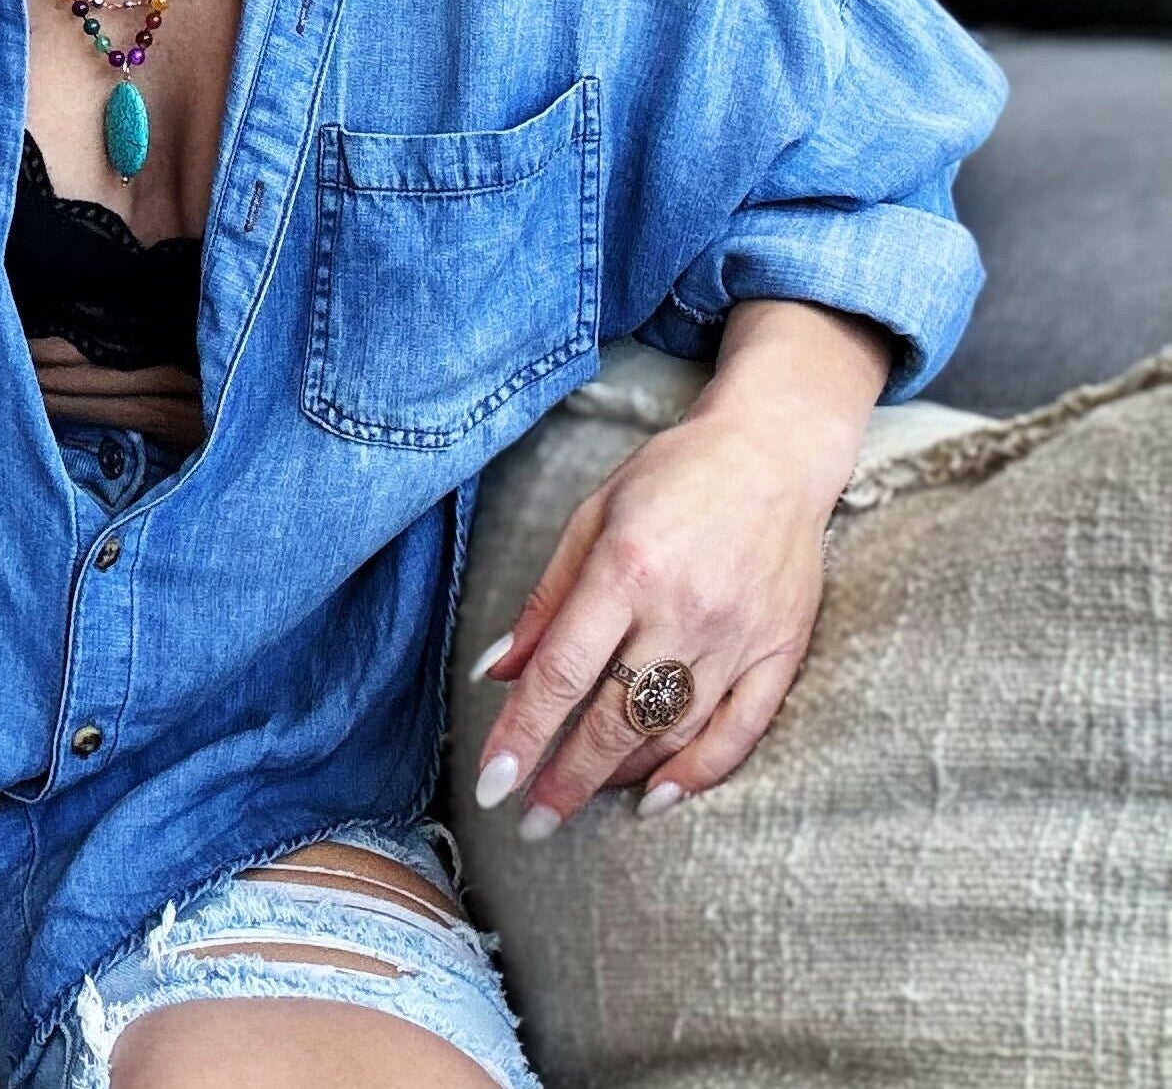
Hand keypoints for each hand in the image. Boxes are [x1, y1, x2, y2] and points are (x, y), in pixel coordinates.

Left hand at [471, 298, 891, 835]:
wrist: (773, 452)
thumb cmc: (671, 476)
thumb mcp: (592, 515)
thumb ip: (546, 598)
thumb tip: (498, 671)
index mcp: (627, 568)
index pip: (563, 672)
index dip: (523, 734)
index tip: (492, 785)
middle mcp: (684, 610)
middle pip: (616, 719)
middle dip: (567, 778)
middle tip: (533, 821)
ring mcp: (739, 638)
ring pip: (673, 733)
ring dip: (620, 777)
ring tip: (579, 796)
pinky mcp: (781, 653)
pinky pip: (740, 734)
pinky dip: (698, 775)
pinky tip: (658, 799)